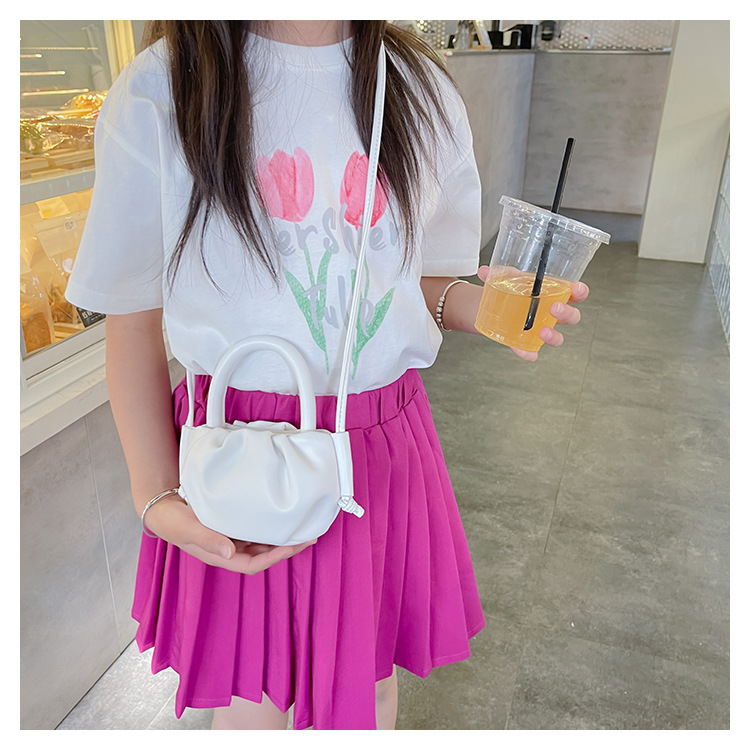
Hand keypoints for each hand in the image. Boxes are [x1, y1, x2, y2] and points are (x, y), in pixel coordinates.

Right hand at [143, 495, 315, 573]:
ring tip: (302, 527)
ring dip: (281, 536)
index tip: (294, 545)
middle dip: (287, 547)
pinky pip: (255, 528)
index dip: (275, 556)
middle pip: (263, 553)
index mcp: (220, 555)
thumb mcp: (188, 528)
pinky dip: (270, 524)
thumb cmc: (171, 520)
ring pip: (261, 542)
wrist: (161, 505)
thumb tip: (230, 553)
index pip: (253, 563)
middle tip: (310, 535)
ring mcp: (230, 537)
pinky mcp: (230, 523)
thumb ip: (208, 539)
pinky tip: (280, 516)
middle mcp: (228, 548)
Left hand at [477, 266, 588, 361]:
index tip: (576, 288)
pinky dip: (528, 353)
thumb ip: (499, 274)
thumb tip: (485, 271)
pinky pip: (532, 351)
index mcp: (554, 294)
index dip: (580, 292)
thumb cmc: (511, 290)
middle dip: (566, 313)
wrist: (493, 307)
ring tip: (542, 331)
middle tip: (555, 308)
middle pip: (571, 317)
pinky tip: (520, 349)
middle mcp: (552, 314)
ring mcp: (542, 329)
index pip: (575, 294)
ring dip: (553, 336)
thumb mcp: (508, 278)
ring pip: (557, 338)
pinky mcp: (527, 343)